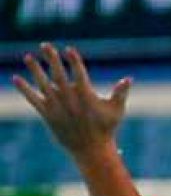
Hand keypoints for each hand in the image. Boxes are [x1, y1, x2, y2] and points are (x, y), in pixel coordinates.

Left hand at [12, 44, 130, 157]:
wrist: (92, 150)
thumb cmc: (106, 129)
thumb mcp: (116, 111)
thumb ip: (120, 93)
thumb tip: (128, 78)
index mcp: (87, 97)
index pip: (79, 74)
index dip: (74, 61)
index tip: (69, 49)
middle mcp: (70, 100)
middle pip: (58, 75)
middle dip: (52, 59)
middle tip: (45, 45)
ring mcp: (58, 107)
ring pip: (43, 84)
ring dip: (35, 70)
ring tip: (28, 57)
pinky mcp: (48, 115)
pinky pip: (33, 99)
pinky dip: (24, 89)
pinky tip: (16, 78)